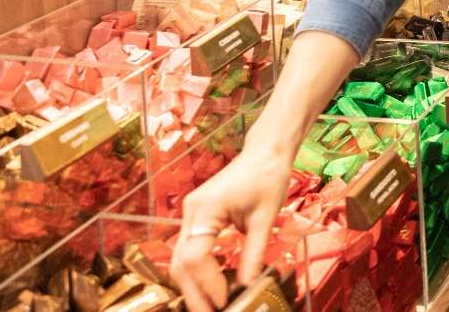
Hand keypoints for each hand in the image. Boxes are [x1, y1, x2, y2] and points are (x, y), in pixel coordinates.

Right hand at [171, 146, 293, 311]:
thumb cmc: (269, 177)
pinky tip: (211, 286)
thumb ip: (255, 253)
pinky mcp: (196, 217)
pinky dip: (197, 271)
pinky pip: (189, 249)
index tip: (224, 300)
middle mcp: (190, 212)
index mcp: (206, 208)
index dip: (207, 283)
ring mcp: (190, 214)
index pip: (195, 256)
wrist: (266, 151)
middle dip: (194, 293)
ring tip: (211, 306)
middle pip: (180, 262)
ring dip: (193, 285)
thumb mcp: (266, 217)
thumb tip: (248, 286)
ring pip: (180, 259)